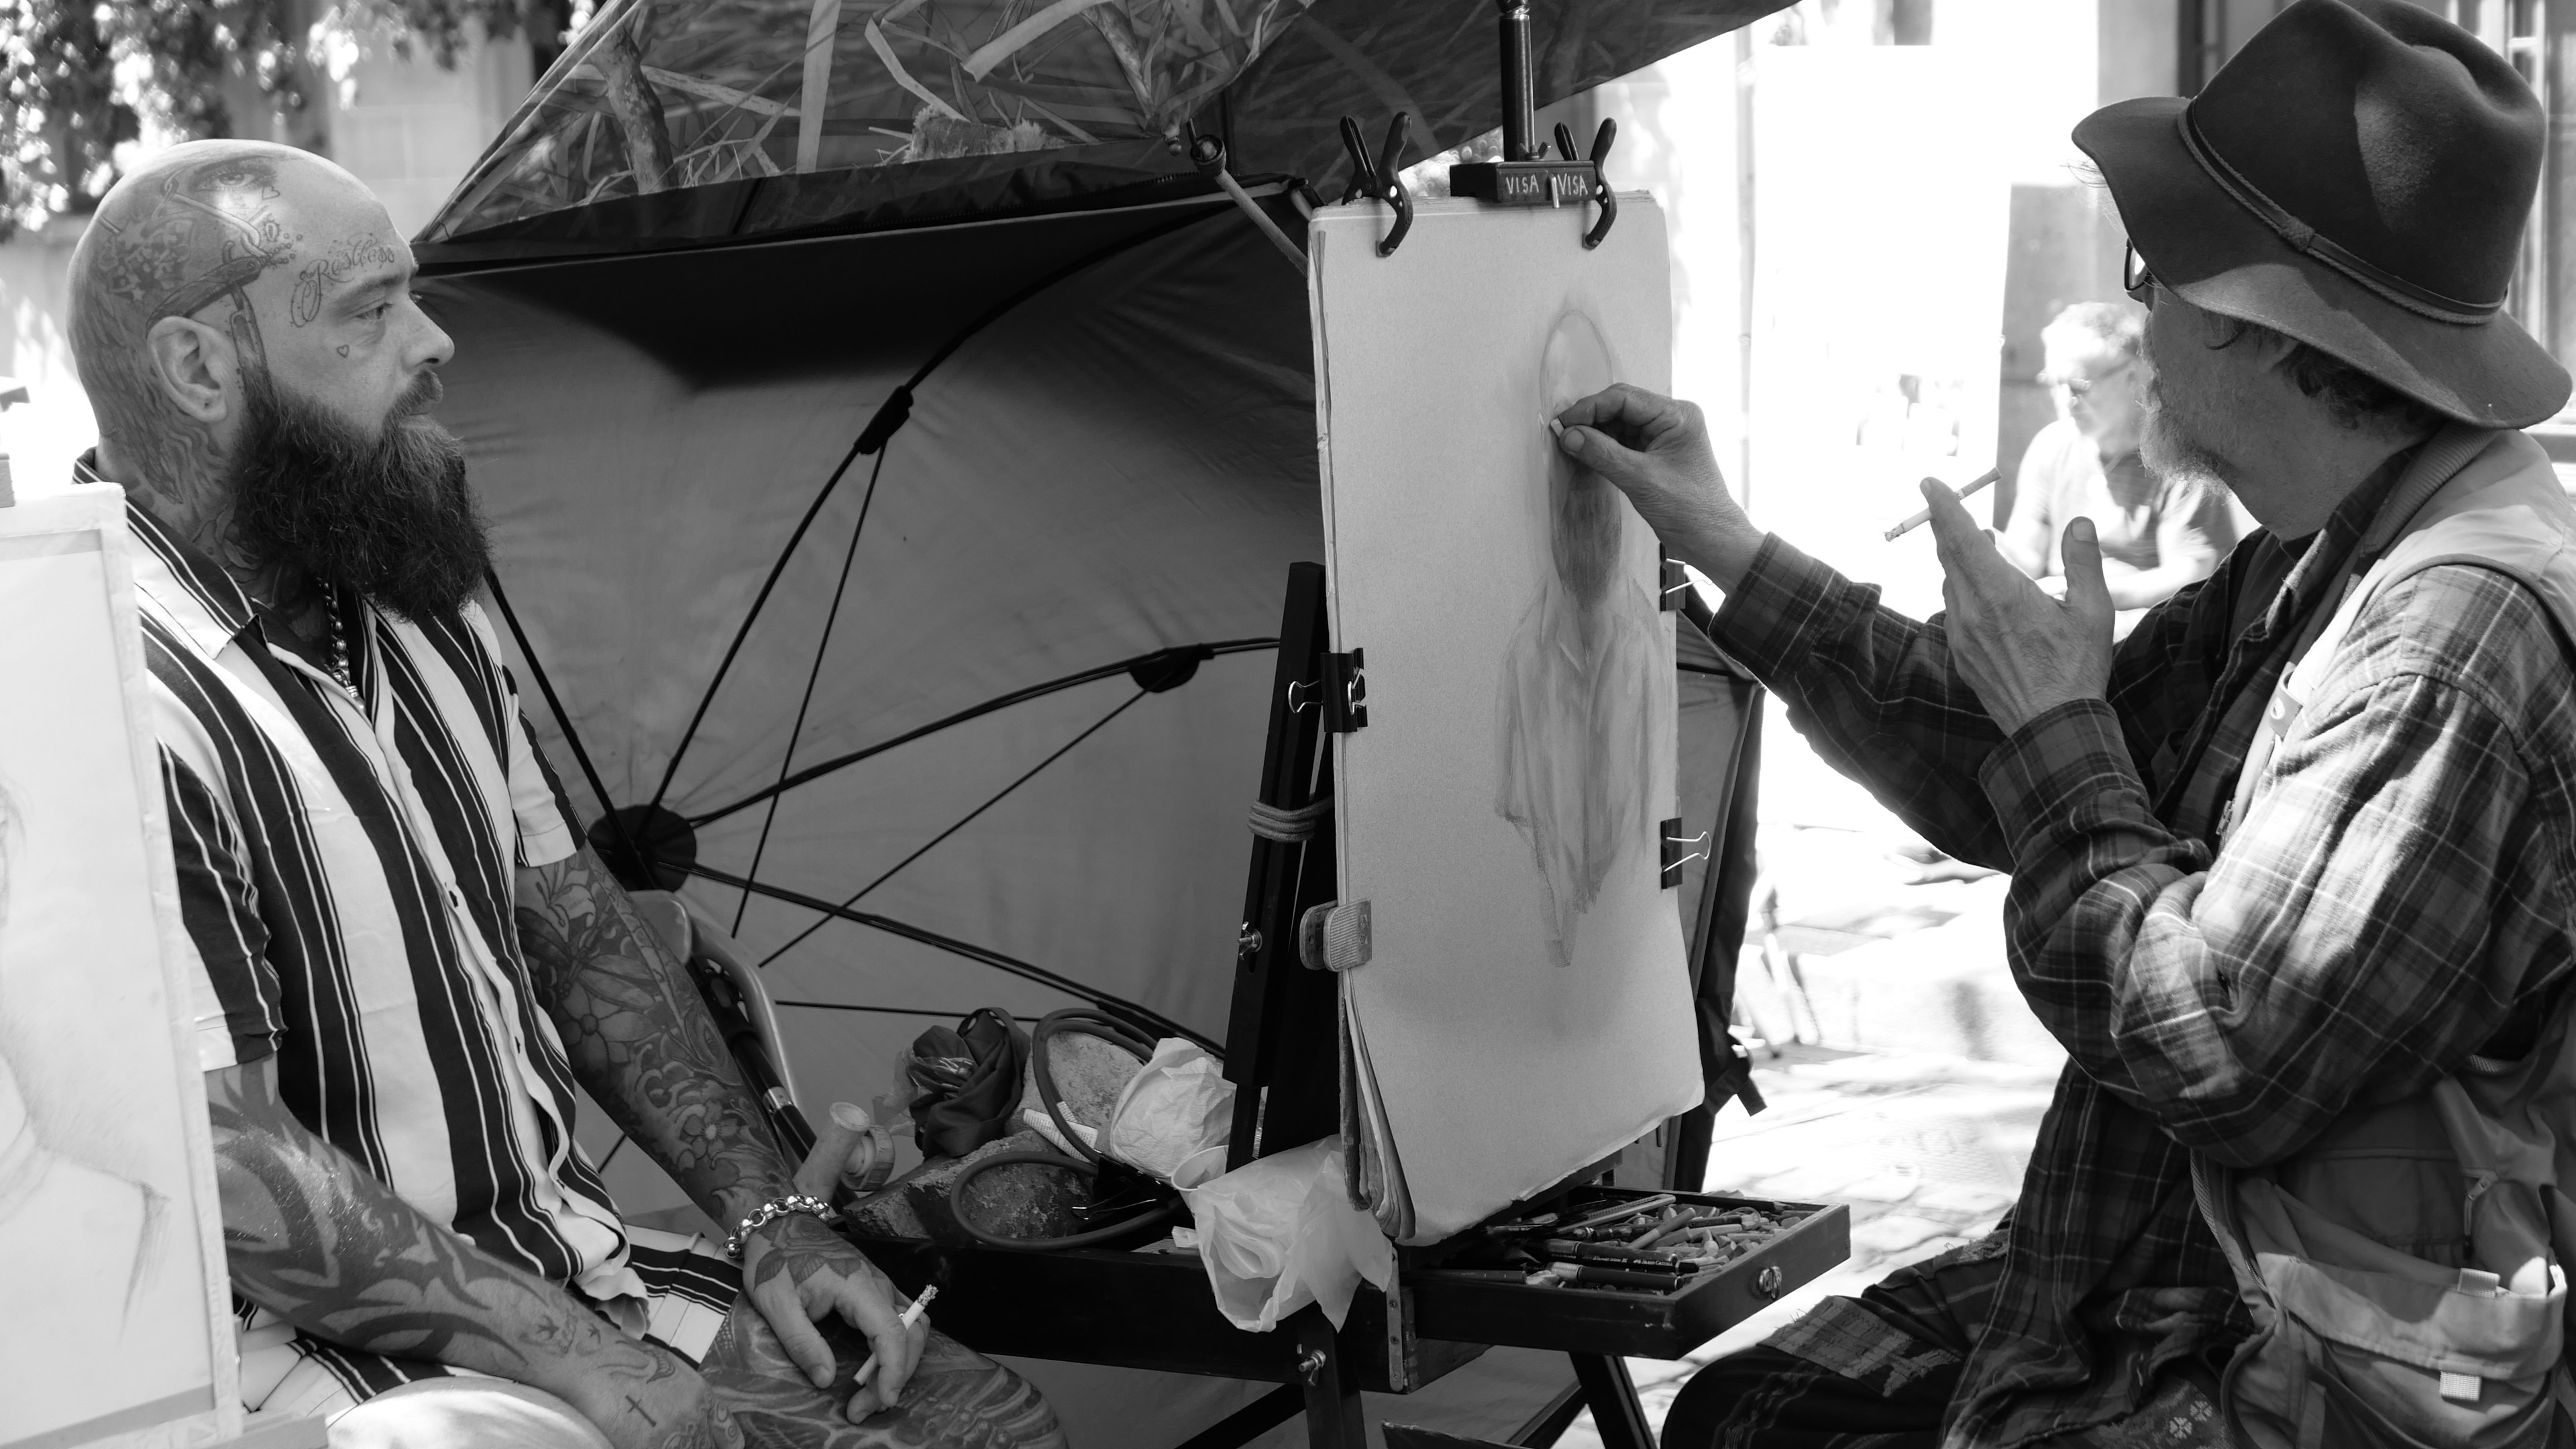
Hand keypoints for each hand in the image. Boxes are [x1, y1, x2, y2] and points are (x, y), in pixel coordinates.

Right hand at [562, 1337, 740, 1448]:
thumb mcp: (671, 1371)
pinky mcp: (645, 1447)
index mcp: (701, 1396)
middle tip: (677, 1441)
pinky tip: (634, 1442)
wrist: (594, 1363)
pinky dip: (646, 1448)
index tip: (714, 1446)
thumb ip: (687, 1399)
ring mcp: (670, 1436)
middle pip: (705, 1448)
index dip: (723, 1445)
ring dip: (672, 1446)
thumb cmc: (625, 1361)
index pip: (728, 1434)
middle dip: (694, 1446)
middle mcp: (692, 1418)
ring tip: (653, 1439)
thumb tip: (690, 1420)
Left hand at [740, 1212, 926, 1421]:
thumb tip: (827, 1380)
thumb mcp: (776, 1305)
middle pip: (911, 1332)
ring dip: (901, 1362)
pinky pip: (902, 1319)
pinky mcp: (876, 1289)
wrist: (781, 1225)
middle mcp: (878, 1284)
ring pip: (912, 1326)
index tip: (882, 1399)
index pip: (892, 1332)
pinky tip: (877, 1367)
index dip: (893, 1369)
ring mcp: (880, 1284)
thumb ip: (802, 1343)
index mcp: (857, 1286)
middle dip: (896, 1374)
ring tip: (873, 1392)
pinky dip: (898, 1347)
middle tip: (865, 1406)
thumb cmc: (775, 1261)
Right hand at [1552, 384, 1763, 590]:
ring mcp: (1665, 434)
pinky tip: (1588, 454)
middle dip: (1591, 420)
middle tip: (1562, 435)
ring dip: (1596, 434)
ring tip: (1572, 446)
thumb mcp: (1639, 479)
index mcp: (1677, 415)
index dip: (1589, 408)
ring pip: (1620, 424)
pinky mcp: (1658, 451)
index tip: (1562, 424)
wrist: (1711, 539)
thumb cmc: (1688, 509)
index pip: (1623, 398)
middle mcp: (1672, 418)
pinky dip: (1605, 446)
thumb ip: (1601, 453)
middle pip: (1620, 407)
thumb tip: (1567, 435)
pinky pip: (1625, 440)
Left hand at [1922, 479, 2112, 733]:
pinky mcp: (1960, 654)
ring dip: (1960, 559)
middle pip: (1948, 554)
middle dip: (1949, 525)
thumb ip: (2083, 562)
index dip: (1943, 505)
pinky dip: (1964, 590)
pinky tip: (1987, 593)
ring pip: (1949, 582)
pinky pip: (1954, 610)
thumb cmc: (2077, 669)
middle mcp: (1971, 611)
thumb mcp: (2093, 612)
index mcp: (2001, 594)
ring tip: (1986, 547)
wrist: (2051, 727)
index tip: (1929, 481)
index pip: (1962, 537)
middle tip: (1952, 502)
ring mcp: (1961, 635)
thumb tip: (2079, 523)